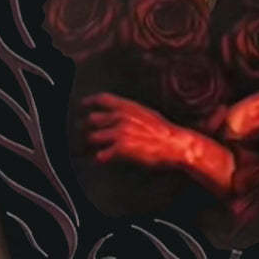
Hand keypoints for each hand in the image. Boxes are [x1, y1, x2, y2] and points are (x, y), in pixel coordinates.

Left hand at [82, 93, 235, 194]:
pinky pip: (101, 155)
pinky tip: (105, 159)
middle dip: (88, 127)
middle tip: (89, 135)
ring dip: (94, 144)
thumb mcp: (146, 113)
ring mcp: (119, 132)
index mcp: (128, 106)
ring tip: (98, 149)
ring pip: (93, 137)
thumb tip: (118, 114)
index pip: (102, 98)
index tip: (83, 105)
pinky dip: (101, 158)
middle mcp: (121, 117)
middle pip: (92, 119)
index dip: (89, 101)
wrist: (175, 144)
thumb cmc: (164, 131)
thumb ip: (129, 112)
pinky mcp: (120, 148)